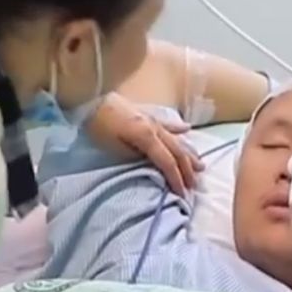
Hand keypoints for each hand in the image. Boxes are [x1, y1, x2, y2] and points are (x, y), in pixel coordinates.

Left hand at [88, 93, 204, 195]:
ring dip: (189, 153)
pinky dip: (179, 129)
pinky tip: (188, 130)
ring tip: (201, 165)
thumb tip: (152, 165)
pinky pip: (168, 124)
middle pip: (177, 151)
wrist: (91, 98)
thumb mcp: (115, 148)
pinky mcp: (146, 115)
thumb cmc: (99, 126)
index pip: (167, 162)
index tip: (183, 193)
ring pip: (177, 138)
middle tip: (195, 185)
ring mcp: (153, 120)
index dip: (176, 178)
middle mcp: (155, 128)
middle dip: (187, 169)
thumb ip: (136, 157)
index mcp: (147, 137)